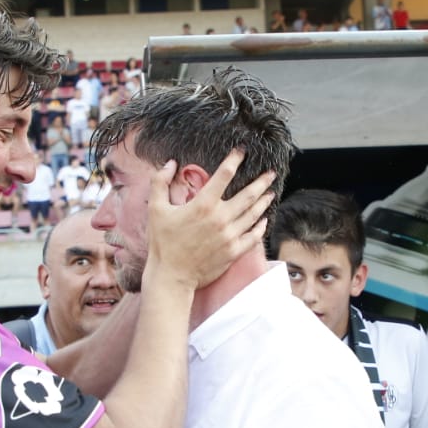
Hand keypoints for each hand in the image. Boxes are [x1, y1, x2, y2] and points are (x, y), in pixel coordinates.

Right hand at [145, 148, 273, 289]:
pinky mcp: (234, 252)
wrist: (171, 276)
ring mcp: (229, 236)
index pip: (224, 175)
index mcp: (203, 204)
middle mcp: (220, 218)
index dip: (234, 160)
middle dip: (261, 182)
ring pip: (253, 214)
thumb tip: (171, 163)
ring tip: (270, 193)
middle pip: (248, 194)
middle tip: (271, 173)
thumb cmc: (162, 242)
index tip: (241, 151)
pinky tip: (264, 220)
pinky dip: (260, 227)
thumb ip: (160, 182)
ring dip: (264, 202)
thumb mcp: (156, 209)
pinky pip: (253, 236)